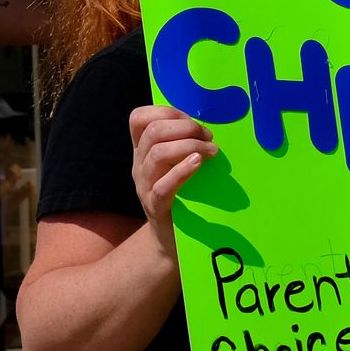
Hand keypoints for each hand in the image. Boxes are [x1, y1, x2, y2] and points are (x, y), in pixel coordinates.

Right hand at [127, 103, 214, 238]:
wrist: (170, 239)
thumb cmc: (180, 194)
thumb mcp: (174, 164)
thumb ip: (182, 143)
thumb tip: (207, 123)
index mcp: (142, 150)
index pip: (139, 118)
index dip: (166, 111)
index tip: (191, 120)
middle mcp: (139, 165)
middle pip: (152, 132)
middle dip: (185, 127)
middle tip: (208, 136)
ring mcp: (144, 186)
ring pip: (157, 154)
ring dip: (189, 145)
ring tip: (211, 151)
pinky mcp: (155, 207)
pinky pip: (163, 186)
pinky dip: (182, 171)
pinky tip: (198, 163)